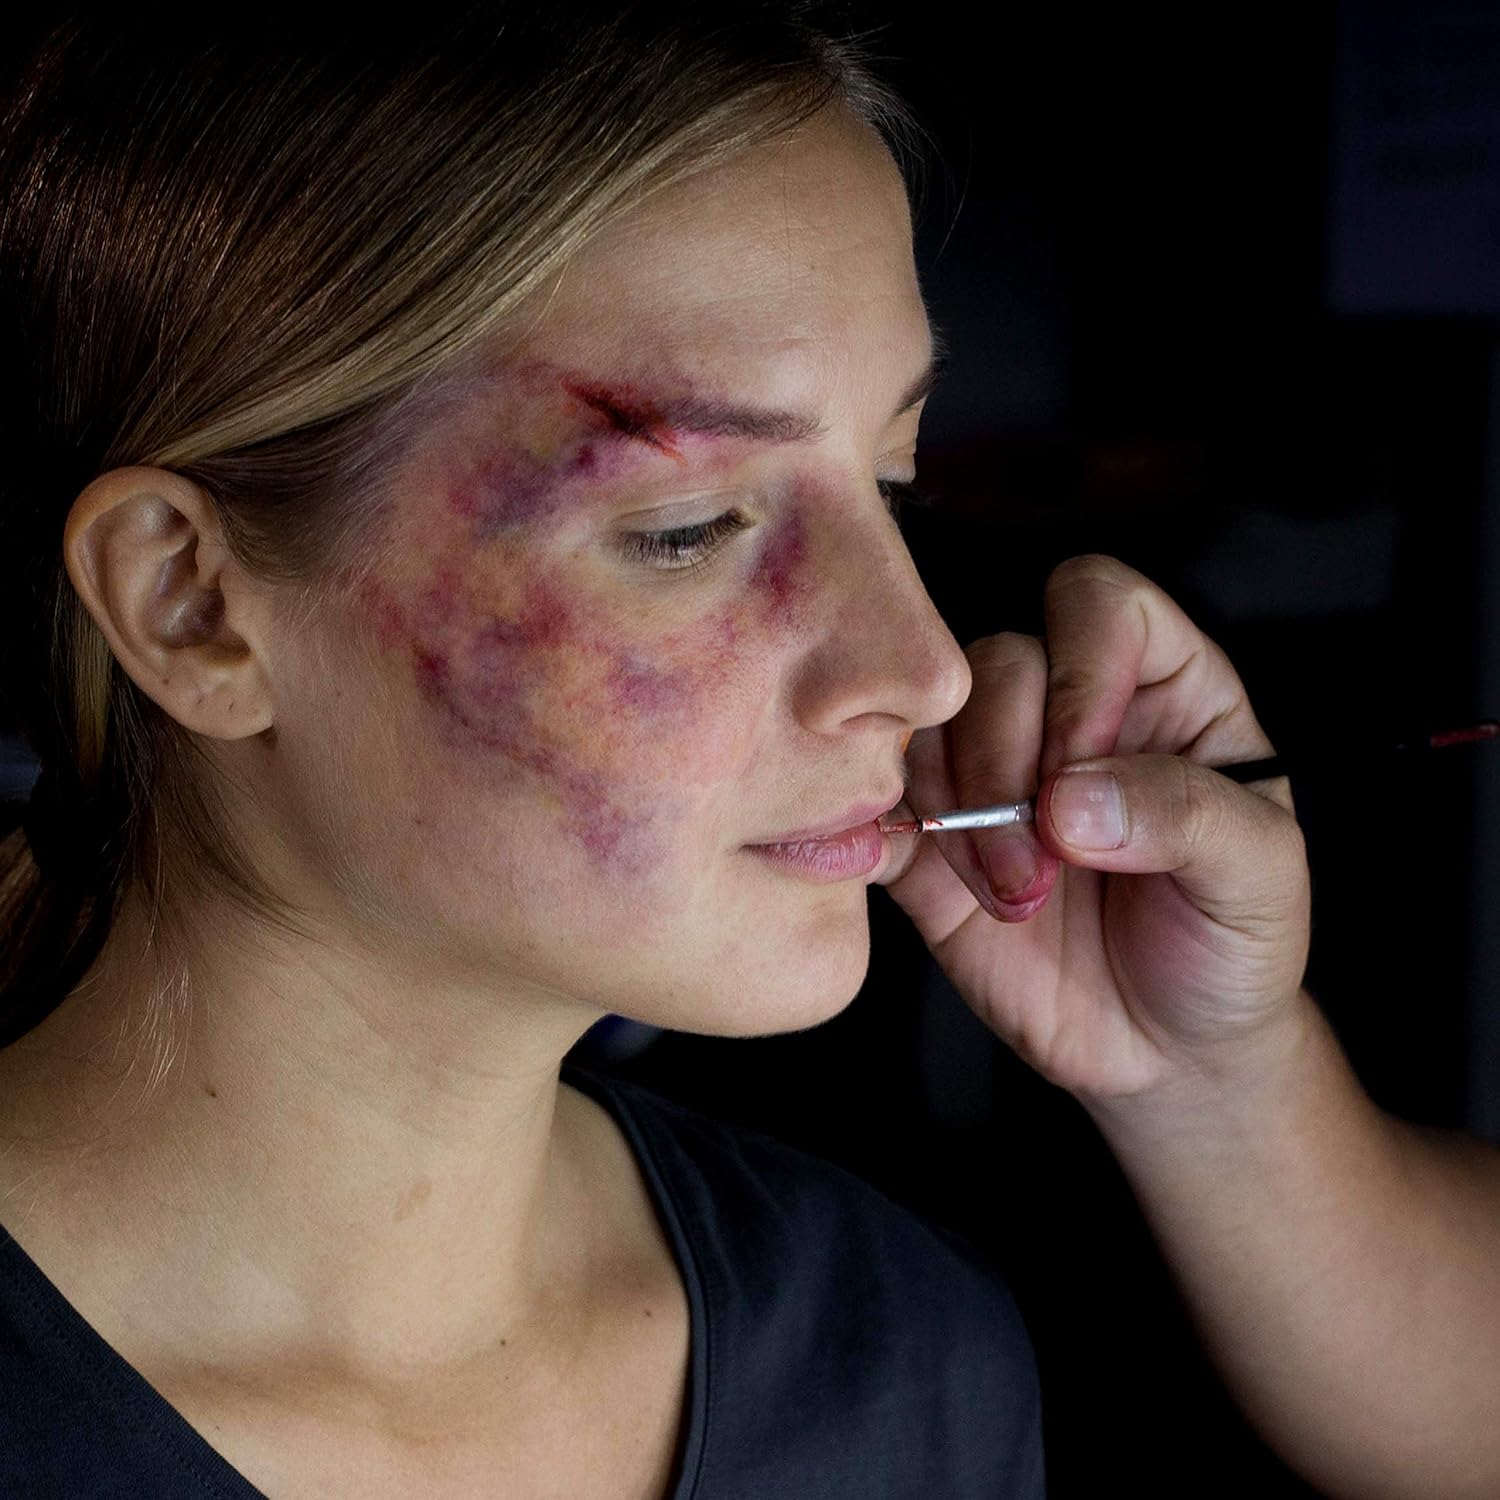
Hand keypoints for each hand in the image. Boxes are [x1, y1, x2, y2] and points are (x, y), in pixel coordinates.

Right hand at [879, 555, 1311, 1100]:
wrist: (1169, 1050)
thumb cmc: (1232, 944)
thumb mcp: (1259, 875)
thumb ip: (1184, 814)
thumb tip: (1067, 800)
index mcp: (1160, 690)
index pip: (1097, 606)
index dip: (1082, 670)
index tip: (1085, 771)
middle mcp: (1065, 713)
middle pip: (997, 660)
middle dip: (1009, 762)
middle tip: (1048, 860)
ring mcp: (990, 776)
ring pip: (928, 727)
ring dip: (958, 814)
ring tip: (1014, 899)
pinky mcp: (931, 844)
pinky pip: (876, 807)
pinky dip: (885, 834)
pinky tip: (937, 884)